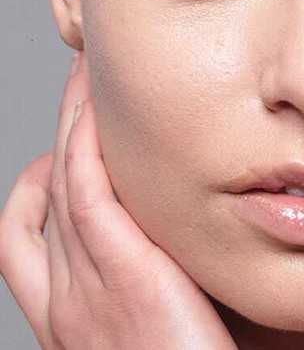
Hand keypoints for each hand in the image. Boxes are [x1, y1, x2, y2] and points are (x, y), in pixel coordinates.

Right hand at [0, 49, 235, 349]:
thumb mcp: (149, 328)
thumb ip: (151, 279)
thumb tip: (171, 235)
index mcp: (69, 313)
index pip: (33, 223)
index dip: (45, 170)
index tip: (74, 131)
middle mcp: (64, 297)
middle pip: (43, 189)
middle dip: (58, 130)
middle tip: (80, 84)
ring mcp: (83, 288)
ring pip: (61, 181)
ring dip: (70, 122)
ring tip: (87, 77)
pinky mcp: (122, 277)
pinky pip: (86, 193)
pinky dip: (84, 147)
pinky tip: (98, 111)